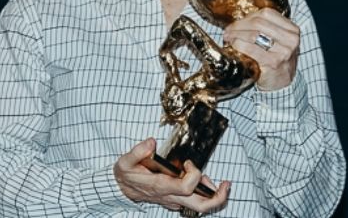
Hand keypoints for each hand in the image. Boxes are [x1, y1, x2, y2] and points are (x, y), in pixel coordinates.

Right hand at [113, 138, 229, 213]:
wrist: (121, 189)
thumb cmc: (126, 175)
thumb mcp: (125, 161)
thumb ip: (138, 151)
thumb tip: (151, 142)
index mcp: (161, 186)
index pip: (186, 188)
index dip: (194, 174)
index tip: (189, 163)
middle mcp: (170, 196)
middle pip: (200, 205)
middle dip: (218, 197)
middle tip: (226, 184)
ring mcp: (174, 200)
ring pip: (199, 206)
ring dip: (213, 195)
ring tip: (217, 182)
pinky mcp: (175, 200)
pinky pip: (194, 201)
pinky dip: (203, 193)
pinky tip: (204, 182)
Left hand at [223, 8, 299, 90]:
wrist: (282, 84)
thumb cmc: (276, 59)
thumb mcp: (278, 41)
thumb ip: (265, 28)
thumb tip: (239, 20)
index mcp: (292, 30)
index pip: (267, 13)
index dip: (248, 16)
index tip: (236, 23)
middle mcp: (290, 39)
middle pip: (258, 22)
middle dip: (239, 25)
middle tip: (228, 31)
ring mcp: (283, 51)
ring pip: (253, 34)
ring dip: (236, 34)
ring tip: (228, 38)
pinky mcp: (273, 62)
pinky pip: (250, 49)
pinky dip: (238, 45)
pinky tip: (233, 46)